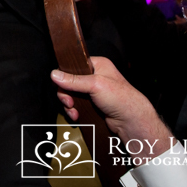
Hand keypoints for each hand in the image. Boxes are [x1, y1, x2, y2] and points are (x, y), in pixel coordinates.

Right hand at [50, 57, 172, 157]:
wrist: (131, 121)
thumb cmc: (121, 99)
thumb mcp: (95, 85)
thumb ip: (73, 80)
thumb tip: (55, 74)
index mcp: (97, 65)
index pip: (73, 65)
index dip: (65, 76)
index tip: (62, 85)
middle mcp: (95, 76)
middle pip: (69, 81)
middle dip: (66, 94)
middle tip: (68, 101)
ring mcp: (93, 90)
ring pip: (71, 94)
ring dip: (69, 104)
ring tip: (73, 111)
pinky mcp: (92, 103)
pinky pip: (76, 104)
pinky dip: (73, 110)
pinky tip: (76, 115)